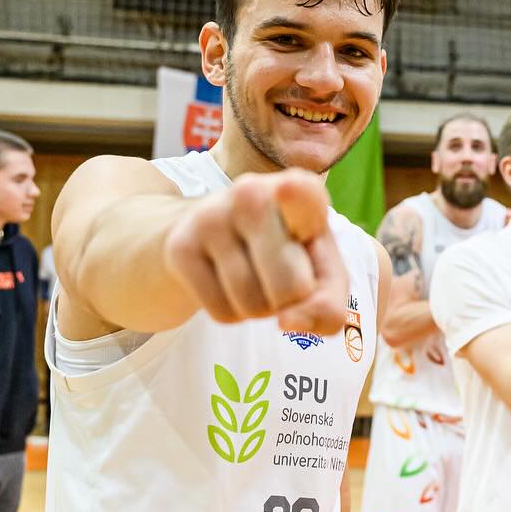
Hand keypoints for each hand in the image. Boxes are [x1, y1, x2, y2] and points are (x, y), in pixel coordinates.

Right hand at [164, 170, 348, 333]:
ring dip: (260, 309)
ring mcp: (212, 216)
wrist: (215, 236)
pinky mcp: (181, 246)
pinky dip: (233, 314)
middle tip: (280, 275)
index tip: (289, 189)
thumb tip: (288, 322)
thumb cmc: (287, 254)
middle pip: (292, 288)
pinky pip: (222, 313)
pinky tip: (228, 284)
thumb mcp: (323, 274)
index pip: (301, 191)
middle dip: (290, 301)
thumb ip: (329, 305)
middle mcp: (253, 193)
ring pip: (254, 305)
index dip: (295, 194)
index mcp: (301, 191)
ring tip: (254, 276)